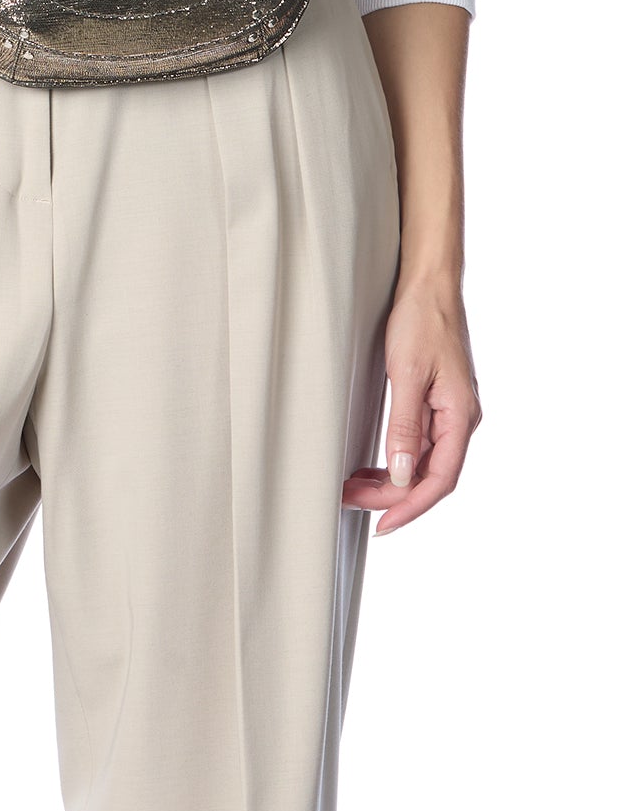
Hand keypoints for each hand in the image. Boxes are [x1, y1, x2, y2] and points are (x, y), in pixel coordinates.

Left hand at [342, 283, 482, 536]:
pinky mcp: (436, 402)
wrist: (429, 284)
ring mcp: (448, 412)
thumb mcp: (408, 374)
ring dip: (390, 481)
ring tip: (354, 488)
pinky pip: (417, 443)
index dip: (411, 508)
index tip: (382, 525)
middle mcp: (459, 419)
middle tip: (350, 501)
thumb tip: (400, 476)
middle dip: (391, 496)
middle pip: (429, 476)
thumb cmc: (422, 321)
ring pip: (421, 462)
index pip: (439, 480)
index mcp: (461, 417)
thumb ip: (404, 426)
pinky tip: (373, 467)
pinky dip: (394, 459)